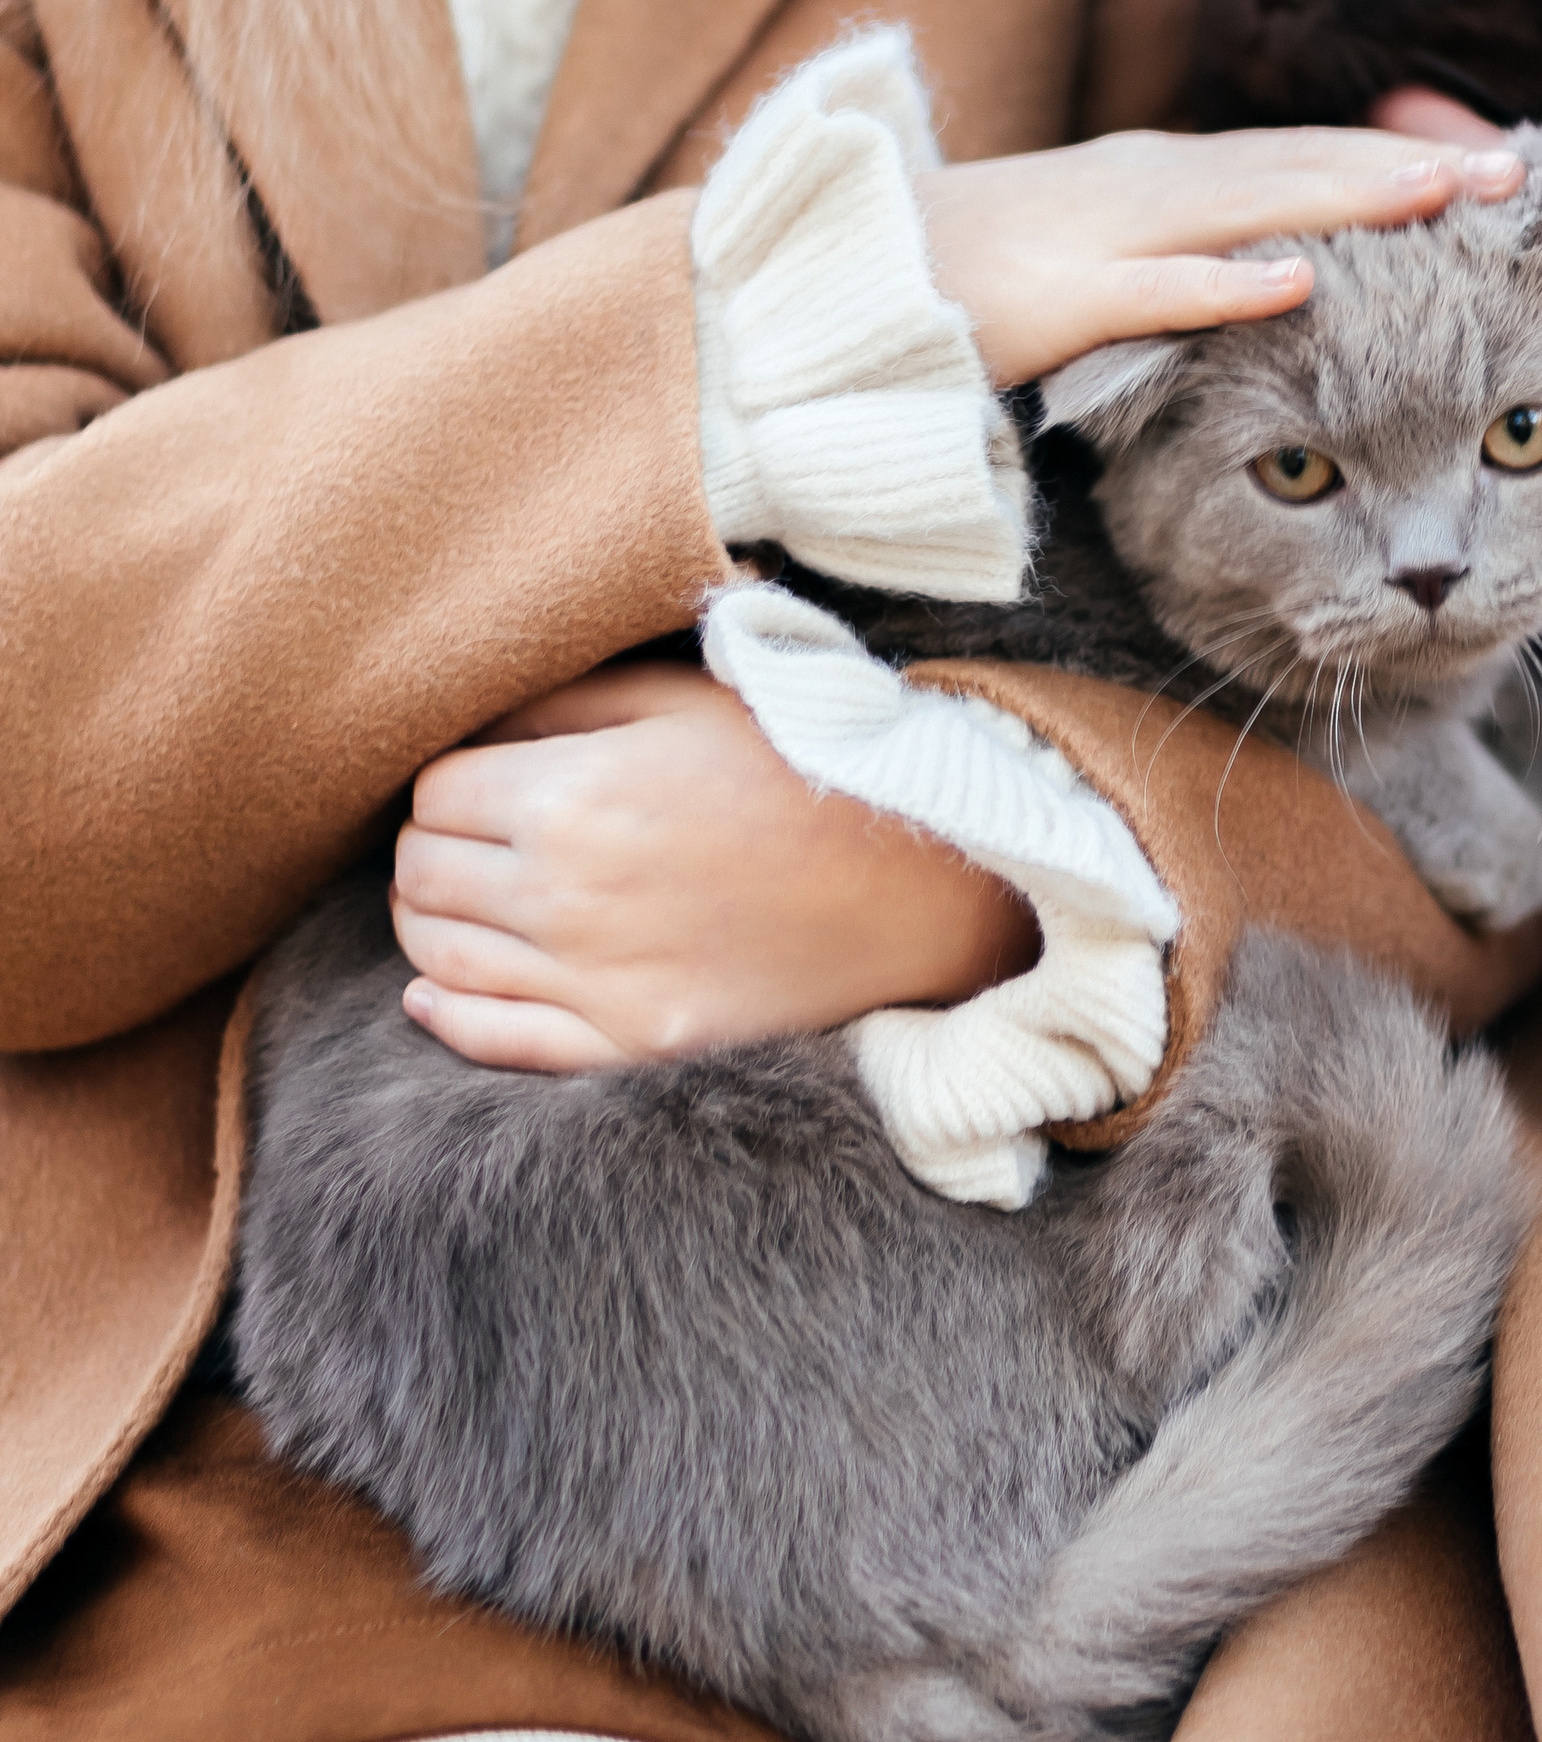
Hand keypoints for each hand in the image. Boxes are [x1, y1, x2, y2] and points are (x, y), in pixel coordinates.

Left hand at [393, 662, 1037, 1071]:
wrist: (916, 877)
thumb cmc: (804, 767)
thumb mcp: (685, 698)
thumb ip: (569, 702)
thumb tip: (479, 726)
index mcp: (572, 795)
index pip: (435, 792)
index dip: (446, 779)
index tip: (476, 777)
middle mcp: (565, 895)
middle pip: (425, 875)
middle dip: (429, 848)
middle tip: (462, 835)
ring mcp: (595, 981)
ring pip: (441, 959)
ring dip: (426, 925)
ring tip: (449, 900)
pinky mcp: (630, 1042)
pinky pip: (497, 1042)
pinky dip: (446, 1017)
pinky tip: (430, 995)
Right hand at [913, 125, 1520, 389]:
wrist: (827, 281)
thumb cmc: (965, 277)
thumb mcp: (1094, 253)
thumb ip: (1180, 255)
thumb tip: (1279, 274)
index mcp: (1156, 177)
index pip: (1297, 157)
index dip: (1393, 157)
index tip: (1488, 162)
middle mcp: (1141, 184)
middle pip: (1296, 164)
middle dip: (1405, 164)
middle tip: (1514, 167)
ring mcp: (1096, 232)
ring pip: (1245, 204)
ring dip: (1348, 195)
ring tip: (1445, 193)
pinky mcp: (1050, 296)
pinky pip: (1153, 290)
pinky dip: (1225, 283)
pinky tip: (1297, 281)